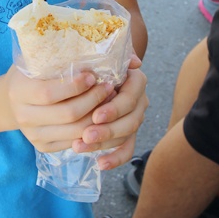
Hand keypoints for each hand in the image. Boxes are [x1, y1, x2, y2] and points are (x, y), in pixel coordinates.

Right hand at [6, 64, 117, 152]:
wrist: (11, 101)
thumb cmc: (30, 75)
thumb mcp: (35, 61)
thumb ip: (55, 56)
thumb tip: (91, 43)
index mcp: (19, 91)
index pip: (49, 93)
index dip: (74, 86)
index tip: (92, 76)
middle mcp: (23, 116)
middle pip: (67, 114)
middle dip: (93, 100)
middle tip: (108, 87)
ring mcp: (33, 134)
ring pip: (74, 131)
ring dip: (97, 116)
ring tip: (110, 100)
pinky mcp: (42, 147)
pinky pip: (73, 142)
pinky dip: (91, 130)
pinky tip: (101, 116)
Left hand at [71, 54, 147, 170]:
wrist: (95, 69)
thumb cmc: (96, 59)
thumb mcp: (101, 53)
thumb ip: (115, 54)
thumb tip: (134, 61)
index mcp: (135, 80)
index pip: (130, 97)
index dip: (115, 108)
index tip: (96, 115)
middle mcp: (139, 100)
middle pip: (130, 120)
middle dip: (107, 130)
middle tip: (86, 135)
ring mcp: (134, 117)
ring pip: (126, 136)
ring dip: (104, 144)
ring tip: (79, 146)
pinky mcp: (126, 133)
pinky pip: (126, 149)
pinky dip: (115, 158)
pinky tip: (100, 164)